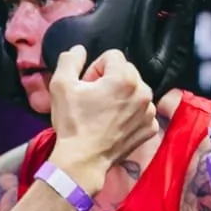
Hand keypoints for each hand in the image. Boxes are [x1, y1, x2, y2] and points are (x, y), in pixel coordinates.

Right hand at [47, 46, 155, 193]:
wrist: (82, 161)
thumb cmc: (72, 124)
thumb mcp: (60, 85)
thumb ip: (69, 59)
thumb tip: (79, 50)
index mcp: (125, 78)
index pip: (112, 56)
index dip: (94, 68)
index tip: (86, 86)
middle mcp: (143, 92)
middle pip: (126, 71)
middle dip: (109, 80)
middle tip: (93, 99)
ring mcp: (149, 112)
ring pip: (135, 90)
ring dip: (121, 96)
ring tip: (103, 113)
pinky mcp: (150, 128)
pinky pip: (141, 111)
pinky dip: (130, 114)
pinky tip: (114, 124)